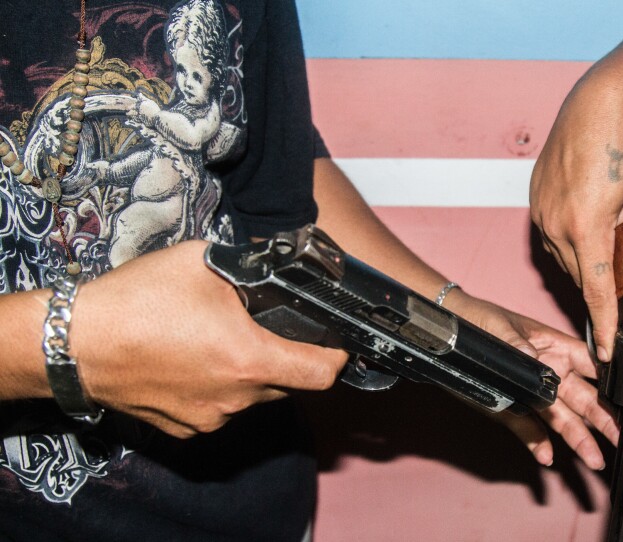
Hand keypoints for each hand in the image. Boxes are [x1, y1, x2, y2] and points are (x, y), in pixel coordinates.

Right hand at [71, 240, 348, 437]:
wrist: (73, 342)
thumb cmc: (136, 302)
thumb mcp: (202, 262)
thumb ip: (249, 267)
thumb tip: (273, 262)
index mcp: (250, 360)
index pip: (323, 374)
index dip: (336, 357)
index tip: (334, 343)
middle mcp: (235, 398)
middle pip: (288, 384)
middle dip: (288, 358)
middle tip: (268, 328)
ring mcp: (208, 417)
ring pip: (253, 397)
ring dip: (251, 373)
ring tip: (223, 339)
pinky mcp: (183, 427)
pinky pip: (220, 408)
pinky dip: (220, 388)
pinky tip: (196, 359)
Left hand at [444, 290, 618, 469]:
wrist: (451, 334)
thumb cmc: (482, 321)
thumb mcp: (500, 327)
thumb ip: (518, 344)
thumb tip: (534, 357)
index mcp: (554, 347)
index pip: (589, 363)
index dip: (608, 379)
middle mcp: (550, 373)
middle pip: (583, 398)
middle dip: (602, 418)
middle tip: (617, 437)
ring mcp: (533, 393)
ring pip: (563, 418)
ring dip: (578, 438)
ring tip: (594, 458)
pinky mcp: (513, 408)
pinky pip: (530, 428)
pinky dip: (538, 443)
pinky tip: (546, 456)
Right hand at [529, 73, 622, 361]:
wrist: (594, 106)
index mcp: (587, 227)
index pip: (595, 290)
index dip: (603, 325)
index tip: (605, 350)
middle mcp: (556, 225)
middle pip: (581, 274)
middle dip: (604, 276)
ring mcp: (540, 214)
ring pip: (565, 257)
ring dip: (587, 254)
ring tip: (609, 222)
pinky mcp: (534, 203)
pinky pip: (553, 236)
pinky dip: (572, 237)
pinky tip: (590, 213)